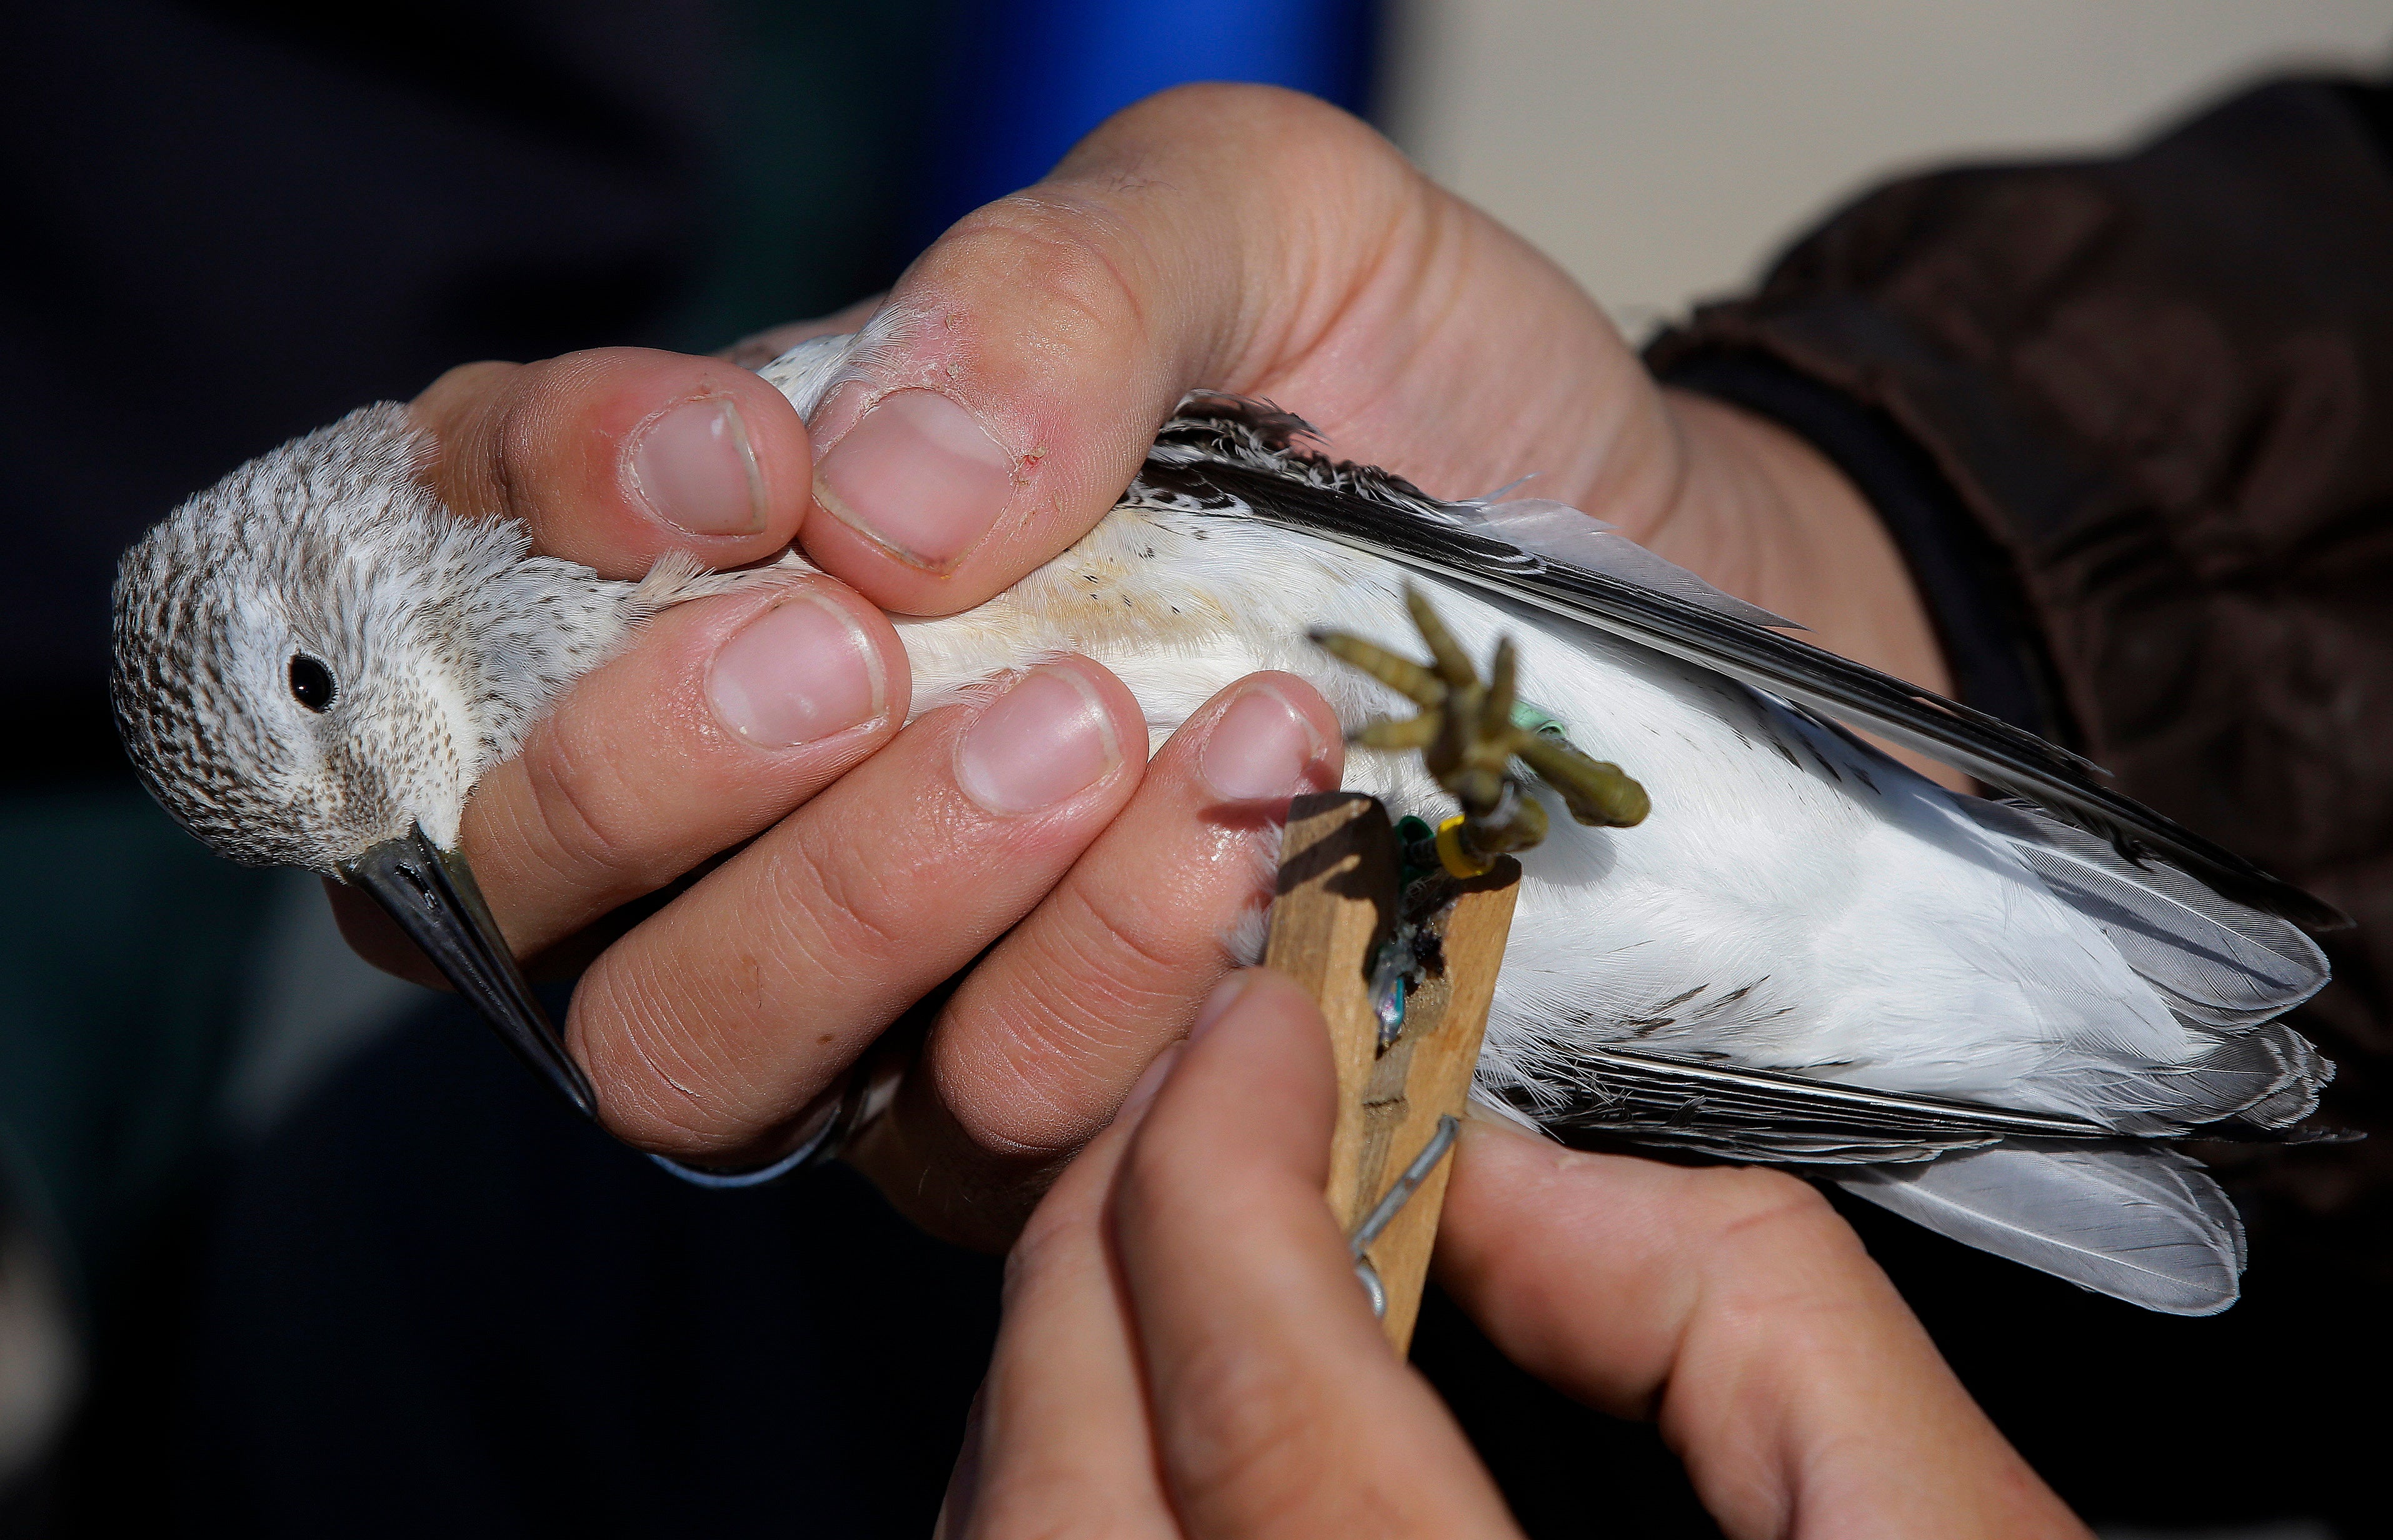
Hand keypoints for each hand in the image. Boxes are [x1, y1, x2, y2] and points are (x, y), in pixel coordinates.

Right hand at [339, 81, 1953, 1243]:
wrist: (1632, 585)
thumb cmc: (1414, 390)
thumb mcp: (1265, 229)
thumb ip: (1059, 289)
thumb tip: (861, 488)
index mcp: (739, 533)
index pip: (480, 543)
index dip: (541, 509)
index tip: (731, 468)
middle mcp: (757, 782)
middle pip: (539, 871)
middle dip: (681, 768)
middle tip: (884, 652)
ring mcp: (877, 975)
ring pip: (709, 1045)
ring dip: (899, 897)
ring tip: (1140, 737)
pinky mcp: (1032, 1113)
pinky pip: (969, 1127)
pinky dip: (1096, 995)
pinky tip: (1250, 851)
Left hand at [953, 968, 2089, 1539]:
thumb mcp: (1931, 1530)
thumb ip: (1736, 1309)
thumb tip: (1505, 1176)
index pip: (1267, 1394)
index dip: (1228, 1162)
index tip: (1262, 1019)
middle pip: (1076, 1475)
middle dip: (1105, 1230)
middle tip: (1198, 1086)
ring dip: (1062, 1355)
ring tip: (1169, 1213)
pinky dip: (1065, 1481)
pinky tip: (1151, 1400)